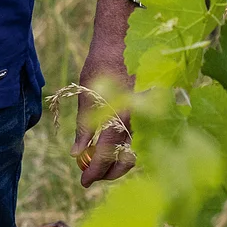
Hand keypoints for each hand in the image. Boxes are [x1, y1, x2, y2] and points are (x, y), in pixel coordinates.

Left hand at [70, 32, 135, 187]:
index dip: (94, 172)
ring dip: (116, 162)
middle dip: (108, 173)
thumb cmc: (101, 67)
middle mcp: (136, 122)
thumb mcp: (86, 97)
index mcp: (117, 118)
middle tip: (91, 176)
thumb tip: (77, 153)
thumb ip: (84, 128)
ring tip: (98, 163)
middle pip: (125, 161)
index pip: (105, 156)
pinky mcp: (150, 113)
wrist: (125, 44)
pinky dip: (126, 148)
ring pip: (134, 151)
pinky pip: (139, 138)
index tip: (83, 182)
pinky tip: (112, 147)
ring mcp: (146, 118)